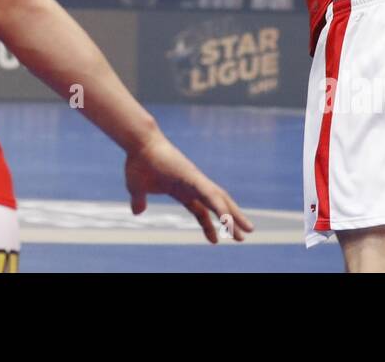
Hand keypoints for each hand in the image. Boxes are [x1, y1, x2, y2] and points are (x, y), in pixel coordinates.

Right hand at [125, 132, 252, 242]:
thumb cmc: (138, 162)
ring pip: (220, 200)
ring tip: (247, 230)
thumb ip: (140, 200)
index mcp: (182, 189)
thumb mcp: (137, 188)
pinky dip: (220, 208)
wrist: (139, 143)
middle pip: (217, 205)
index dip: (209, 225)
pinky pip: (210, 196)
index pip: (200, 211)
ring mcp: (195, 180)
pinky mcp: (193, 177)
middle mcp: (193, 185)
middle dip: (230, 220)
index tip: (215, 241)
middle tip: (243, 236)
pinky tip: (229, 220)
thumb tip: (137, 211)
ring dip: (233, 216)